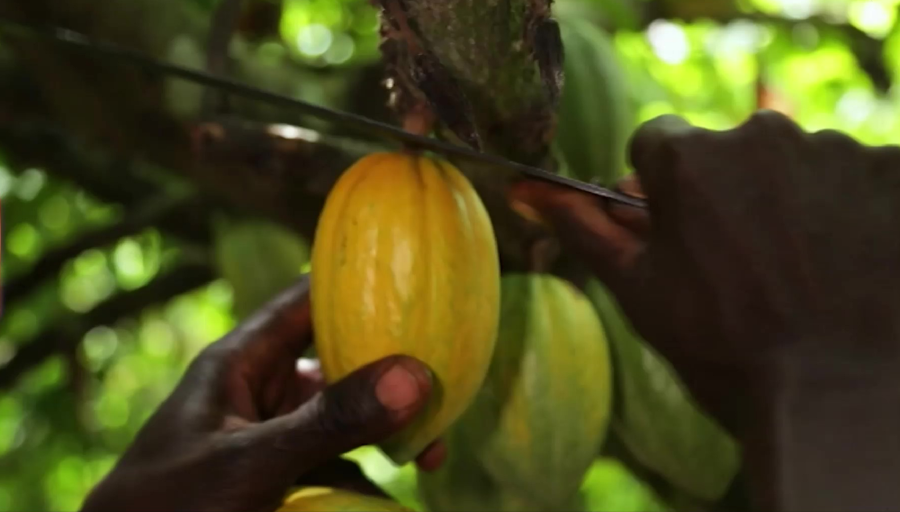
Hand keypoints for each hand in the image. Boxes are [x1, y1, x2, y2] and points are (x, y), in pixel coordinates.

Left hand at [80, 276, 442, 511]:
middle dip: (388, 373)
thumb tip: (416, 376)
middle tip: (441, 388)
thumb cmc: (168, 509)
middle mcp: (256, 392)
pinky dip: (364, 476)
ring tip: (431, 452)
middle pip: (334, 361)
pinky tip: (395, 495)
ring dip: (383, 431)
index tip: (418, 283)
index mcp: (239, 362)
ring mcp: (265, 438)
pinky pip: (330, 466)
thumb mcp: (252, 463)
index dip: (357, 286)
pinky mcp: (272, 481)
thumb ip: (330, 421)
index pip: (306, 301)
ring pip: (339, 418)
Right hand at [512, 111, 899, 433]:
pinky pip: (856, 175)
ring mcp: (833, 151)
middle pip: (730, 151)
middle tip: (739, 263)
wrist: (831, 396)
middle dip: (727, 193)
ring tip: (795, 271)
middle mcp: (761, 135)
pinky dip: (846, 209)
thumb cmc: (719, 344)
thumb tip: (524, 191)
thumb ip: (583, 228)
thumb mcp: (639, 287)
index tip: (680, 231)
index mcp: (686, 157)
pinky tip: (839, 262)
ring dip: (788, 201)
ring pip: (793, 162)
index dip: (662, 190)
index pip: (658, 145)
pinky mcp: (893, 172)